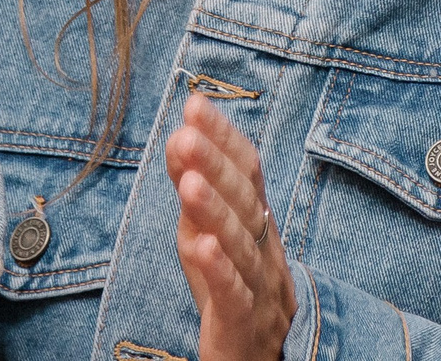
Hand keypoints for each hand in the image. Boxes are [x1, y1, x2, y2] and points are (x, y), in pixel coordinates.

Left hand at [165, 94, 293, 360]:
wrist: (261, 360)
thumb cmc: (234, 289)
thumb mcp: (209, 235)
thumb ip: (196, 190)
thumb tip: (177, 137)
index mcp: (258, 221)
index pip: (247, 170)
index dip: (224, 137)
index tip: (196, 104)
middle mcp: (264, 246)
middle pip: (243, 201)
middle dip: (216, 165)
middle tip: (187, 133)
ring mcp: (259, 285)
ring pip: (240, 244)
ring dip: (215, 210)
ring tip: (189, 182)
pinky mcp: (242, 322)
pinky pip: (234, 294)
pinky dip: (219, 269)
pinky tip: (202, 247)